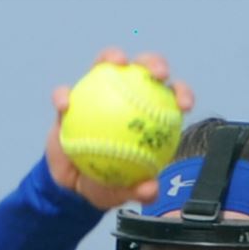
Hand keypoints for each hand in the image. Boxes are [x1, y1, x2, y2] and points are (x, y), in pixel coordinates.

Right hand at [46, 48, 194, 210]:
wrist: (71, 189)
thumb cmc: (105, 185)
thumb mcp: (123, 193)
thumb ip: (138, 191)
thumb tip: (150, 188)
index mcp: (147, 116)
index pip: (169, 98)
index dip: (181, 93)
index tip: (184, 104)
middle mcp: (124, 98)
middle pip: (143, 70)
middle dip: (154, 62)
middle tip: (158, 73)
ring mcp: (96, 95)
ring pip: (105, 66)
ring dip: (111, 57)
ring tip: (114, 62)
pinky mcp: (69, 101)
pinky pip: (65, 95)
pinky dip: (64, 96)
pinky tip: (65, 104)